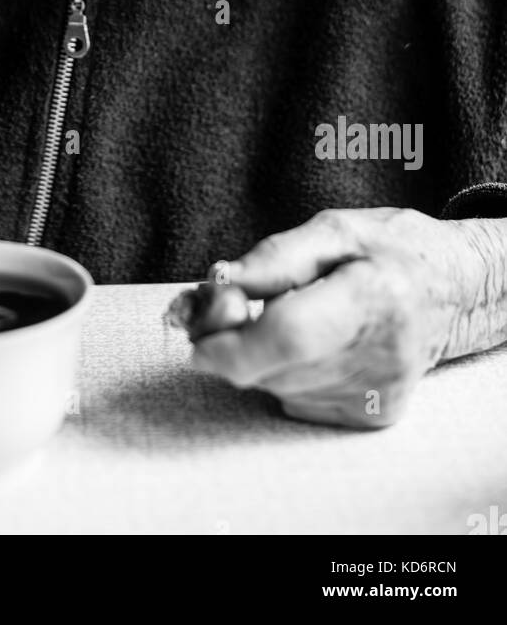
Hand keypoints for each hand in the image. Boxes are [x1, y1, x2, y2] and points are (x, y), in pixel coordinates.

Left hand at [182, 207, 506, 428]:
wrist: (453, 290)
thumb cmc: (389, 250)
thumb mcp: (333, 228)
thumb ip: (273, 258)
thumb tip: (218, 285)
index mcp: (373, 297)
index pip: (288, 337)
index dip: (230, 340)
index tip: (194, 330)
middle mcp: (380, 357)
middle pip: (269, 366)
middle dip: (230, 337)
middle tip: (233, 298)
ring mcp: (377, 396)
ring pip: (274, 385)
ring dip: (255, 352)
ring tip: (282, 311)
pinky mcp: (368, 418)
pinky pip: (293, 398)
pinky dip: (283, 370)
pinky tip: (310, 341)